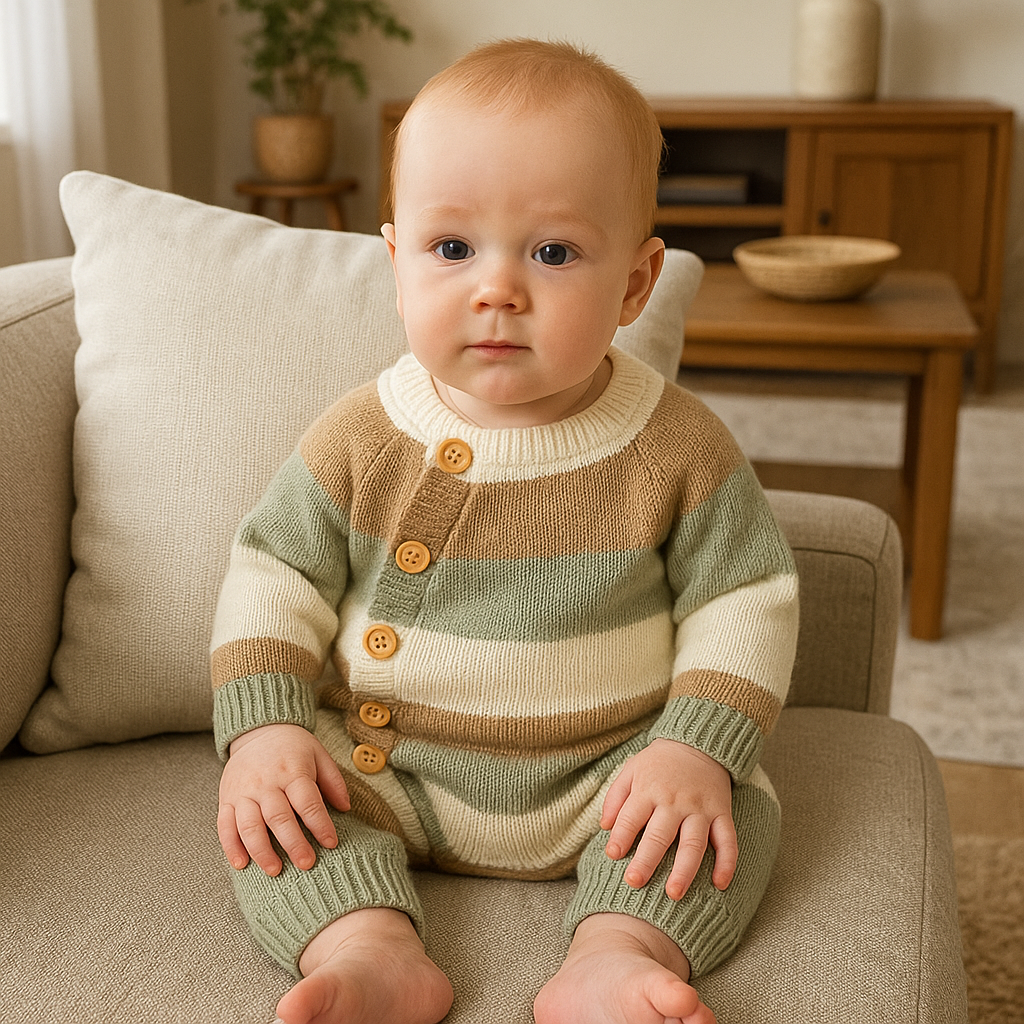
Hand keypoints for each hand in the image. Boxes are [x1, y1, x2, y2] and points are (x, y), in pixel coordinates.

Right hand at [218, 723, 350, 875]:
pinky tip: (241, 864)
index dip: (320, 824)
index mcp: (292, 771)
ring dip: (261, 851)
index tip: (332, 843)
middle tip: (307, 864)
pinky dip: (231, 846)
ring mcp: (243, 791)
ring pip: (249, 825)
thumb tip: (346, 808)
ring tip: (275, 870)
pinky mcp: (226, 799)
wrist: (260, 730)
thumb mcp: (319, 755)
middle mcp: (266, 782)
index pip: (308, 802)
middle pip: (279, 817)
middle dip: (293, 843)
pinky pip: (224, 825)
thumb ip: (333, 782)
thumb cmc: (294, 748)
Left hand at [600, 738, 736, 900]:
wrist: (699, 742)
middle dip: (647, 860)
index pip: (631, 817)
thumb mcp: (631, 769)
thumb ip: (615, 797)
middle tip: (634, 882)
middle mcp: (675, 801)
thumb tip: (604, 827)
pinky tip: (720, 884)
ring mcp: (700, 808)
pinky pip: (728, 840)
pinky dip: (727, 863)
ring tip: (674, 894)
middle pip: (660, 835)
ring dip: (684, 870)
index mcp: (649, 789)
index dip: (620, 836)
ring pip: (694, 843)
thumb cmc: (658, 762)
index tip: (613, 855)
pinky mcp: (722, 813)